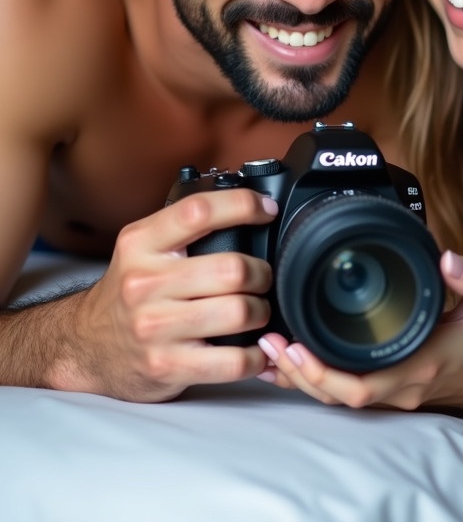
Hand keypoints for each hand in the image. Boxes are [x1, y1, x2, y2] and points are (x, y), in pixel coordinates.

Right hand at [56, 189, 278, 401]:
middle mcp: (145, 283)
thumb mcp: (142, 247)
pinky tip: (253, 347)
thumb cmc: (128, 292)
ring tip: (256, 310)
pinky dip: (255, 354)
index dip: (242, 205)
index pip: (198, 212)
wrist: (86, 345)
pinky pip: (233, 361)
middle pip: (232, 269)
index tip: (266, 210)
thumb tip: (249, 208)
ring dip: (261, 311)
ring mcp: (155, 328)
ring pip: (239, 312)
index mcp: (141, 243)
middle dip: (261, 273)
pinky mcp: (167, 366)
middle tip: (261, 278)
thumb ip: (185, 228)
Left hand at [256, 250, 462, 414]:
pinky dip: (311, 376)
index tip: (297, 346)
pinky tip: (285, 360)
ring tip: (268, 347)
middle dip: (298, 373)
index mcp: (418, 366)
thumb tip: (448, 258)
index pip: (362, 386)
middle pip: (336, 395)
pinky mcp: (384, 385)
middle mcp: (398, 385)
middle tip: (269, 341)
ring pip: (334, 396)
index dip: (324, 374)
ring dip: (299, 376)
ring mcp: (389, 390)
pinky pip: (341, 388)